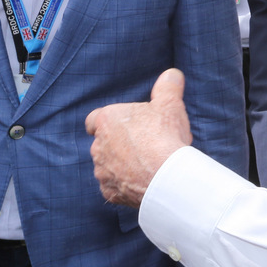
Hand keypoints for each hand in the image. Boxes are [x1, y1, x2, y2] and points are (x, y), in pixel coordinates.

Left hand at [87, 69, 192, 207]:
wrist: (165, 176)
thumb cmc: (164, 136)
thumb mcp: (170, 103)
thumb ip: (168, 86)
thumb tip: (172, 74)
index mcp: (106, 120)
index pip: (94, 119)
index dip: (106, 121)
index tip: (120, 124)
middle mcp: (98, 146)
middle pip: (104, 142)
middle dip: (119, 143)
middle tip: (145, 143)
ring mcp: (102, 171)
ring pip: (108, 165)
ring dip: (122, 164)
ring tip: (147, 164)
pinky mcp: (109, 192)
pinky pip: (115, 186)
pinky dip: (126, 183)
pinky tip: (144, 180)